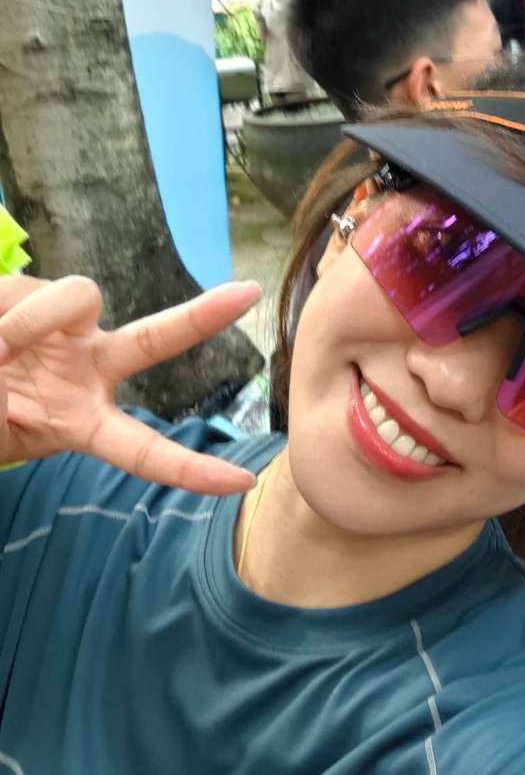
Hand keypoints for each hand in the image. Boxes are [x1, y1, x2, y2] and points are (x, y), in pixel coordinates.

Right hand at [0, 274, 261, 493]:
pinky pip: (32, 295)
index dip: (189, 470)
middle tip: (250, 294)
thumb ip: (3, 419)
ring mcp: (66, 329)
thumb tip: (8, 372)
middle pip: (153, 341)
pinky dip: (10, 316)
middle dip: (201, 317)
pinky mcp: (33, 293)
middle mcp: (88, 369)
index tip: (244, 482)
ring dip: (30, 324)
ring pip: (80, 298)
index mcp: (83, 421)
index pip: (143, 450)